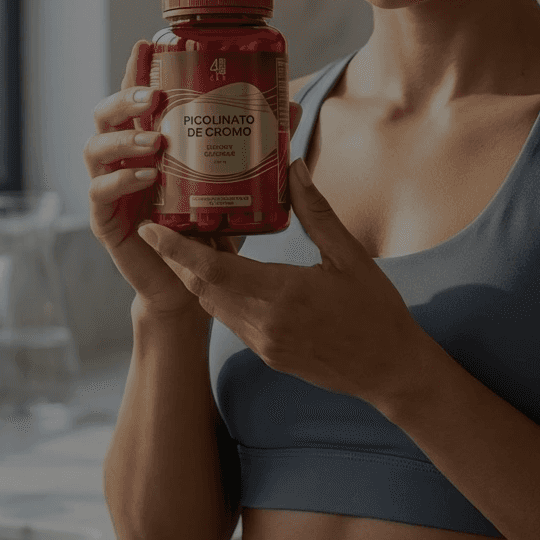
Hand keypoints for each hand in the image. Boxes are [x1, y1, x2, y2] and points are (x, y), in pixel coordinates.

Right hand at [84, 39, 303, 325]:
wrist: (191, 287)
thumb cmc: (210, 226)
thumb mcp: (236, 180)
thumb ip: (258, 144)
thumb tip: (289, 104)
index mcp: (147, 141)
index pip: (134, 98)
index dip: (136, 69)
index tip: (148, 45)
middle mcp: (122, 160)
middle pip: (105, 114)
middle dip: (125, 98)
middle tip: (156, 96)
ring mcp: (110, 189)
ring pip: (95, 149)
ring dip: (123, 139)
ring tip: (154, 141)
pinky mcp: (106, 223)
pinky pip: (101, 194)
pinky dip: (121, 181)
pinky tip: (148, 176)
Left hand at [135, 158, 430, 405]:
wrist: (390, 370)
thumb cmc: (376, 311)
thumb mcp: (350, 256)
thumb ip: (316, 212)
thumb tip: (294, 169)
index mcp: (282, 294)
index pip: (211, 269)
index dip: (175, 249)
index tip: (149, 228)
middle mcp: (264, 323)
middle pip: (203, 286)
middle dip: (179, 257)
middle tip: (166, 223)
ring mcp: (264, 343)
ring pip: (214, 304)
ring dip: (198, 275)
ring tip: (191, 241)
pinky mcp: (268, 354)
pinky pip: (231, 319)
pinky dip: (219, 294)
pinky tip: (225, 273)